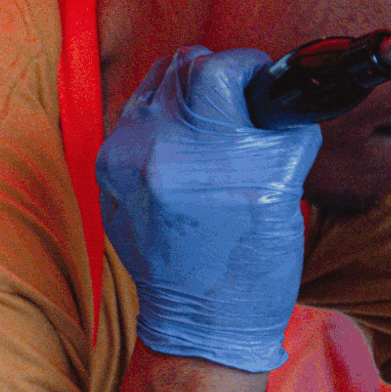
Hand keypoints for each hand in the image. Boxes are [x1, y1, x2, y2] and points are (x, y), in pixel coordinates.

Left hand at [95, 47, 320, 371]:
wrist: (205, 325)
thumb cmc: (253, 267)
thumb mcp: (283, 190)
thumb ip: (278, 131)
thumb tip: (275, 93)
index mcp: (202, 155)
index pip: (217, 68)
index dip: (248, 67)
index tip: (262, 82)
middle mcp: (152, 152)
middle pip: (180, 66)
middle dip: (216, 77)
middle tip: (240, 106)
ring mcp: (122, 163)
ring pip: (152, 85)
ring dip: (186, 95)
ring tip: (211, 130)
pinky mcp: (107, 176)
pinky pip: (135, 119)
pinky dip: (163, 123)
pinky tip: (185, 155)